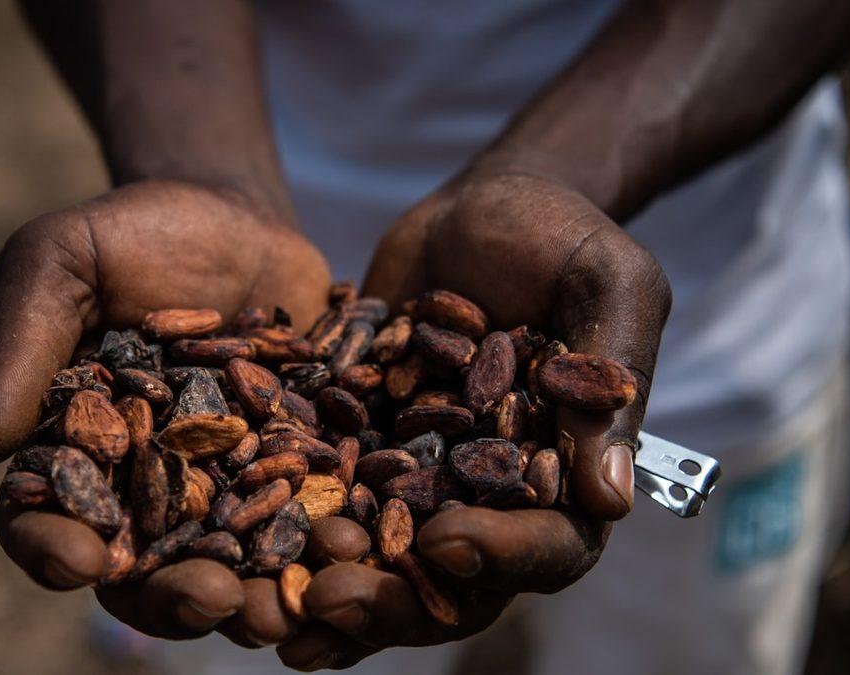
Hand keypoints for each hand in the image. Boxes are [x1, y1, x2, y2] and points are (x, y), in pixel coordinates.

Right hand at [0, 179, 329, 639]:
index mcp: (74, 450)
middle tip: (213, 600)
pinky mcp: (294, 467)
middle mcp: (147, 485)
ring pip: (233, 562)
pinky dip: (325, 540)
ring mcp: (225, 483)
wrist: (234, 215)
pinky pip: (308, 518)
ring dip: (260, 594)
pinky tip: (353, 548)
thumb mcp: (61, 262)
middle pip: (148, 567)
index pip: (46, 516)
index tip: (83, 561)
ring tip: (288, 605)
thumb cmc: (131, 232)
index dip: (54, 548)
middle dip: (177, 596)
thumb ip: (21, 344)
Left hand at [275, 171, 669, 668]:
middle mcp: (493, 495)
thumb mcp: (607, 283)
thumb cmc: (559, 236)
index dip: (503, 557)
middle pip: (457, 580)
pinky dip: (288, 532)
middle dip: (396, 599)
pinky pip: (328, 503)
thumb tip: (611, 499)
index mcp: (566, 474)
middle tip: (331, 598)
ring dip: (336, 590)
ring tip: (274, 611)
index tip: (447, 542)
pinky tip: (237, 553)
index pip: (551, 545)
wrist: (477, 205)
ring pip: (385, 561)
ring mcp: (423, 480)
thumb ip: (612, 376)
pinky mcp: (363, 451)